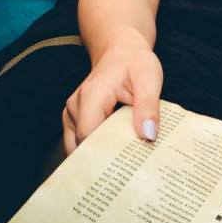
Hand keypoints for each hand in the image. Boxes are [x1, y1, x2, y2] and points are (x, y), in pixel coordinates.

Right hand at [62, 35, 161, 155]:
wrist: (121, 50)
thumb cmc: (135, 62)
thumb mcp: (149, 78)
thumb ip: (148, 106)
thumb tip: (147, 135)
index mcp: (91, 96)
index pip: (89, 135)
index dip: (106, 153)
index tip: (127, 165)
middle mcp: (75, 107)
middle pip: (82, 145)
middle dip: (103, 160)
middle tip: (128, 172)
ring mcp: (72, 114)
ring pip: (79, 147)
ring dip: (99, 157)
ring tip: (123, 165)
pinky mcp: (75, 120)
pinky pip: (81, 142)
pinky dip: (97, 150)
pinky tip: (115, 156)